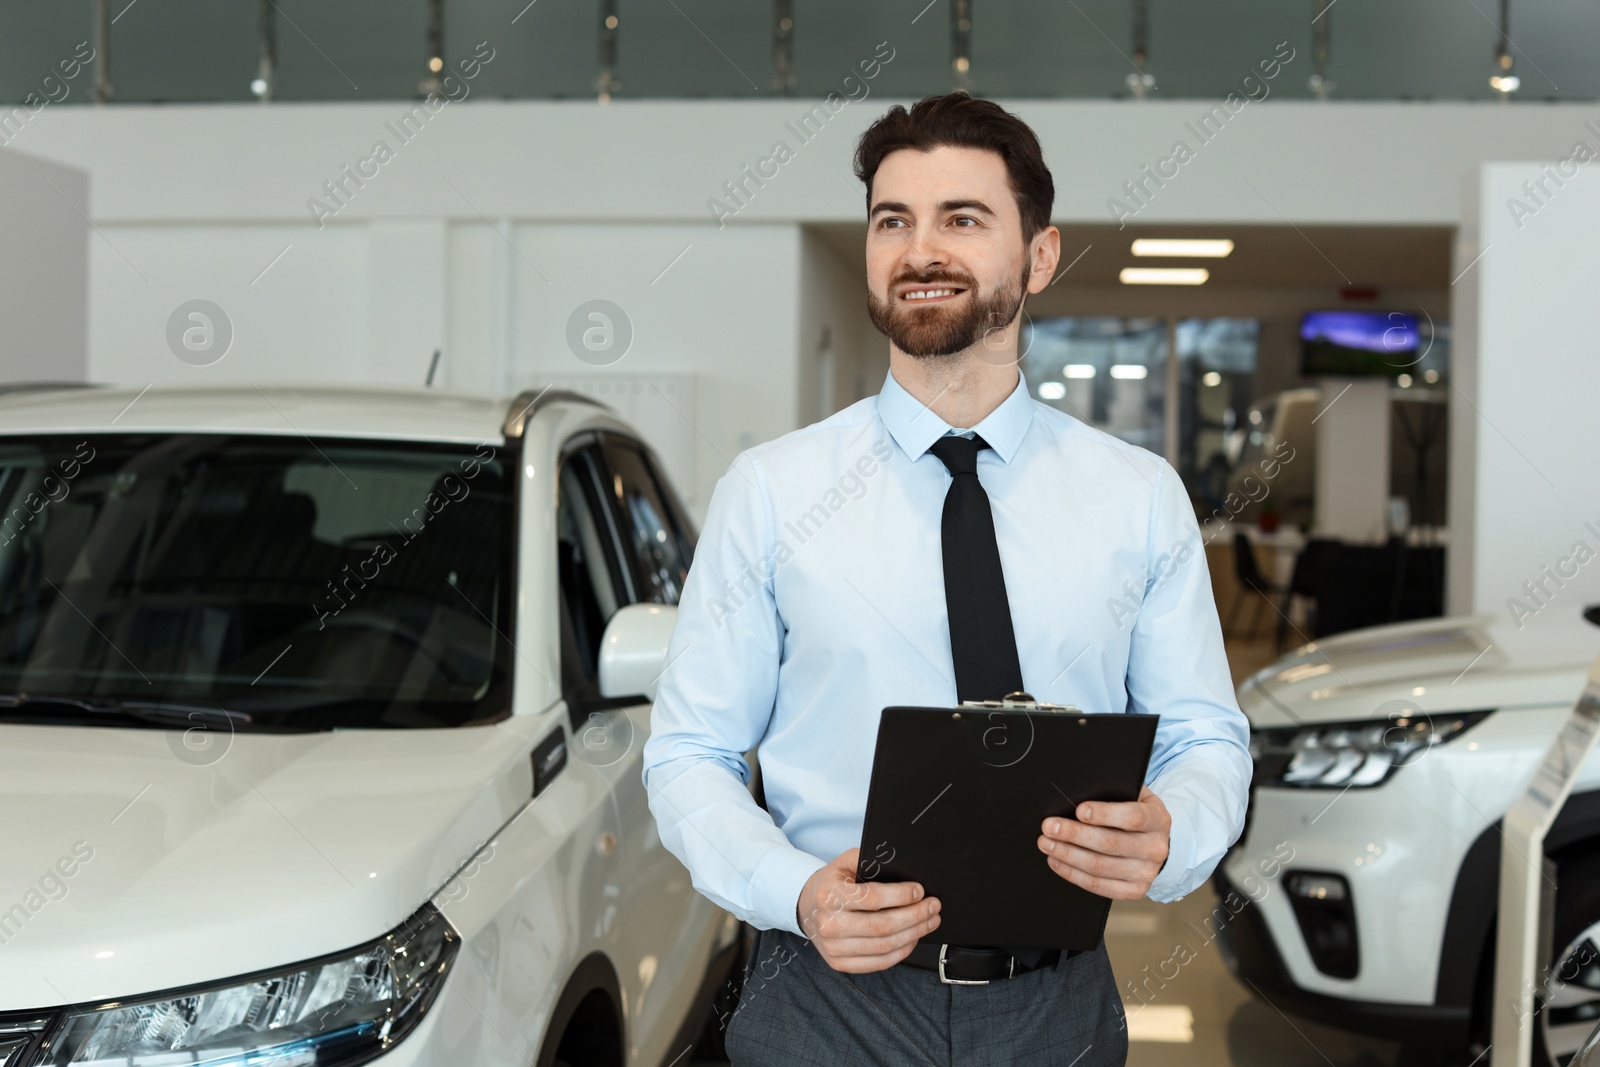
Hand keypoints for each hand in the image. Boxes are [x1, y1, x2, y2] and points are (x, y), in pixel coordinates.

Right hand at [796, 848, 940, 973]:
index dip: (901, 895)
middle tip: (933, 907)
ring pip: (884, 946)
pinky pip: (878, 963)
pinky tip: (913, 938)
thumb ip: (868, 860)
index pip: (872, 898)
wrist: (805, 908)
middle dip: (915, 916)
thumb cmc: (830, 885)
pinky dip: (901, 952)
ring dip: (914, 934)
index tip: (919, 891)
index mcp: (829, 896)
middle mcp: (829, 924)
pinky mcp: (840, 963)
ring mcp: (834, 948)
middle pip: (883, 926)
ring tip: (929, 921)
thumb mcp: (843, 863)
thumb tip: (901, 866)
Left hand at [1037, 786, 1170, 898]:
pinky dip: (1072, 873)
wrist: (1156, 842)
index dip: (1104, 814)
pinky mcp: (1134, 890)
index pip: (1132, 817)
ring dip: (1067, 854)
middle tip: (1049, 826)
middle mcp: (1155, 849)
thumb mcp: (1134, 796)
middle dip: (1074, 834)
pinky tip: (1057, 861)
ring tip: (1047, 843)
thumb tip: (1077, 794)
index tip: (1079, 810)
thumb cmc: (1136, 813)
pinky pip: (1098, 885)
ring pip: (1099, 866)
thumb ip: (1113, 793)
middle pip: (1110, 844)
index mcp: (1157, 820)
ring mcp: (1145, 873)